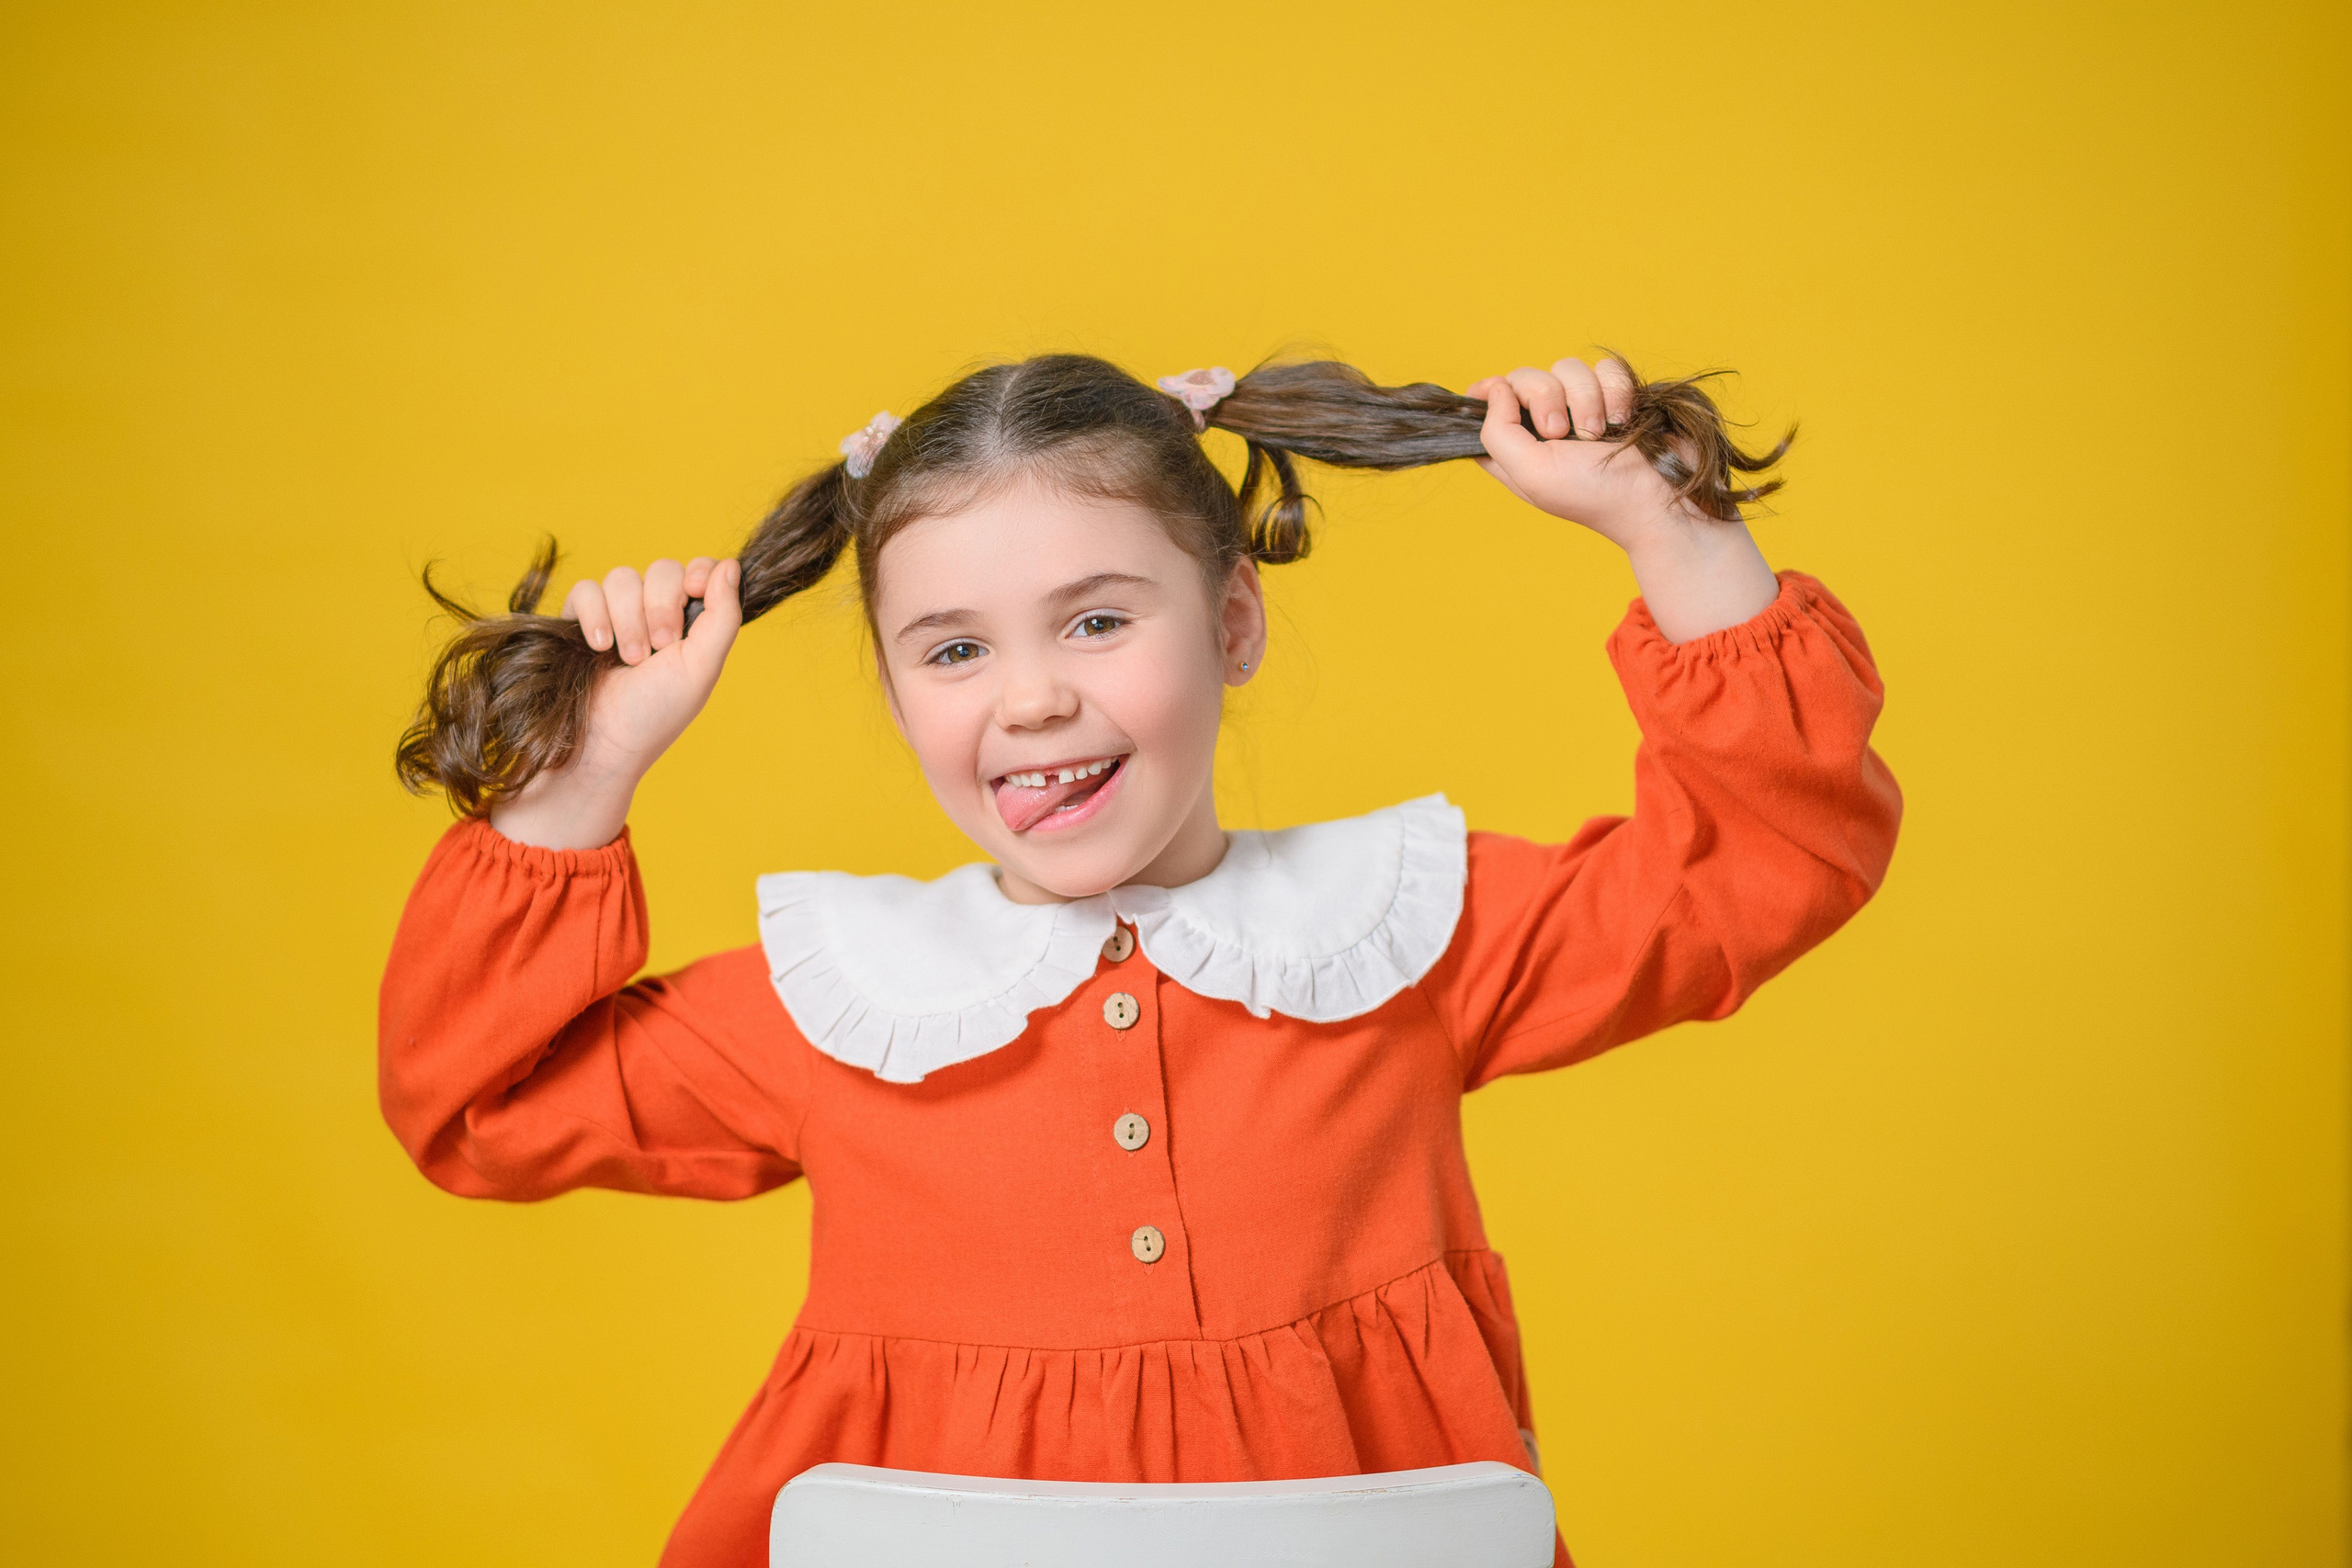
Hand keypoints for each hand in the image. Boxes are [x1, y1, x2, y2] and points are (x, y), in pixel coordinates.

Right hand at [488, 555, 742, 848]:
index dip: (698, 573)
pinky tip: (598, 647)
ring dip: (628, 619)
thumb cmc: (656, 713)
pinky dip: (594, 615)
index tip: (695, 593)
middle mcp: (654, 613)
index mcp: (690, 623)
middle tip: (659, 649)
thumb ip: (722, 616)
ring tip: (628, 660)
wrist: (603, 743)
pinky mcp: (578, 619)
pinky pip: (587, 589)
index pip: (699, 570)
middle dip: (662, 607)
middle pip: (663, 570)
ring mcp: (615, 614)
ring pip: (623, 577)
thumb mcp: (701, 667)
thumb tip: (730, 565)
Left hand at [1469, 356, 1778, 642]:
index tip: (1494, 390)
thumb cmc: (1593, 495)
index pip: (1488, 405)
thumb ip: (1498, 432)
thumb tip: (1497, 388)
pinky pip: (1606, 368)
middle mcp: (1547, 427)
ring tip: (1599, 432)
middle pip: (1526, 378)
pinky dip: (1615, 390)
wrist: (1656, 499)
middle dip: (1545, 397)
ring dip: (1585, 399)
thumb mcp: (1530, 474)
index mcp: (1518, 449)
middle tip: (1561, 433)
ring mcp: (1584, 409)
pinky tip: (1622, 420)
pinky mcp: (1618, 396)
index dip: (1487, 392)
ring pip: (1569, 368)